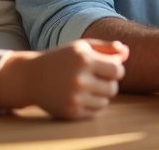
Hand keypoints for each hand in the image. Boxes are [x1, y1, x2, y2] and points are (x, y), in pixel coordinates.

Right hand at [0, 39, 128, 119]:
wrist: (31, 77)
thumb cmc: (61, 59)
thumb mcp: (81, 47)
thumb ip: (106, 48)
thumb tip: (127, 53)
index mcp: (84, 59)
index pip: (117, 69)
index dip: (115, 69)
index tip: (107, 68)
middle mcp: (79, 79)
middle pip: (113, 87)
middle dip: (108, 83)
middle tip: (96, 78)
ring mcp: (74, 97)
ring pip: (105, 101)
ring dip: (101, 95)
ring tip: (89, 87)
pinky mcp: (70, 112)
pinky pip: (95, 112)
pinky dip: (92, 105)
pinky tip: (81, 96)